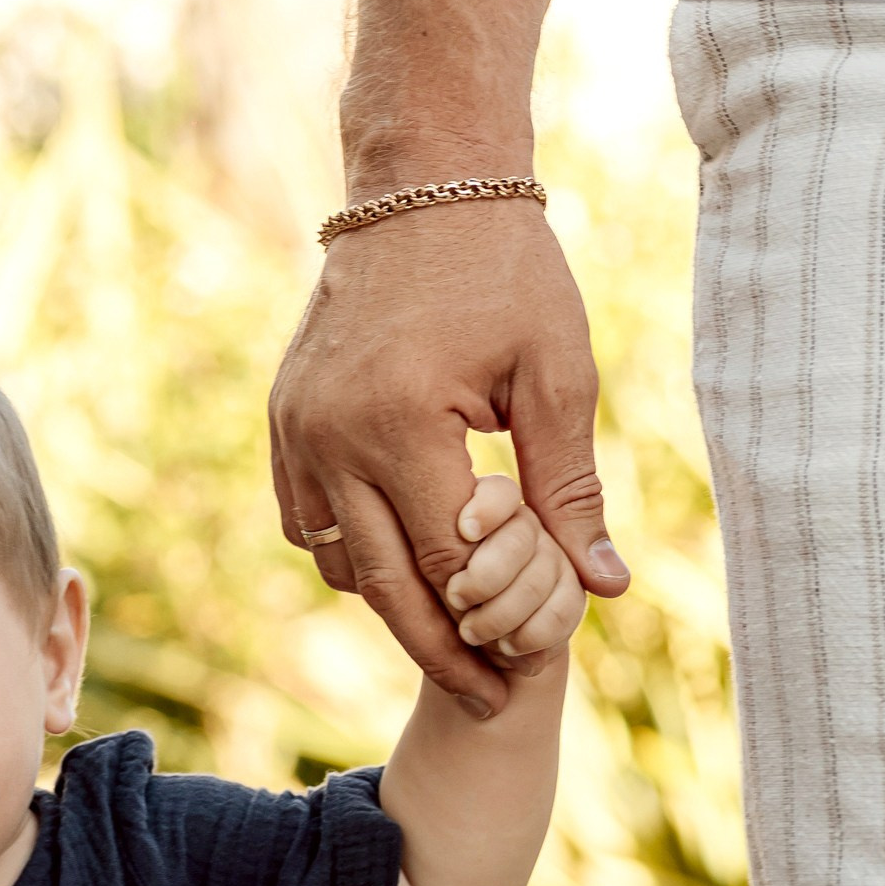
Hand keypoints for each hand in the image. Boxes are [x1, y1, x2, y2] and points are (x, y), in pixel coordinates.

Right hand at [268, 196, 627, 717]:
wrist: (422, 184)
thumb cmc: (506, 270)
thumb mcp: (557, 373)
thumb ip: (572, 486)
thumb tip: (602, 588)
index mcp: (401, 425)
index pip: (446, 564)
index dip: (491, 625)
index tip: (529, 670)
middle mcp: (331, 438)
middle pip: (385, 586)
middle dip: (441, 650)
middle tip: (487, 701)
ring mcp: (296, 432)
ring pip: (339, 564)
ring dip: (392, 606)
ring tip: (452, 637)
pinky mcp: (283, 422)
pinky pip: (307, 523)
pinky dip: (350, 556)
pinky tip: (401, 567)